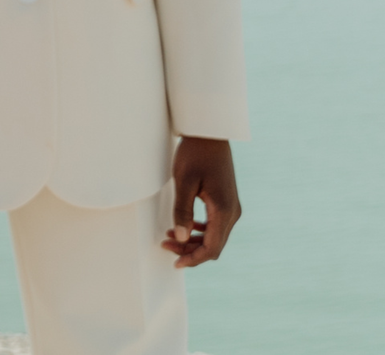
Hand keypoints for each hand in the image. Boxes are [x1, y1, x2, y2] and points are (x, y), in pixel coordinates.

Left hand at [164, 136, 240, 266]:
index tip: (175, 263)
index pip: (212, 248)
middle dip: (190, 250)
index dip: (193, 259)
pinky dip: (199, 230)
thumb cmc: (195, 154)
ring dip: (193, 241)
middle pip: (214, 245)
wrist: (209, 134)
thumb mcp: (184, 181)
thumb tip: (179, 238)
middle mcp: (233, 213)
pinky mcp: (226, 202)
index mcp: (224, 211)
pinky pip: (215, 225)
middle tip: (164, 246)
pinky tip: (183, 226)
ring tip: (169, 237)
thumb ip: (182, 211)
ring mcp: (231, 208)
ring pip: (214, 236)